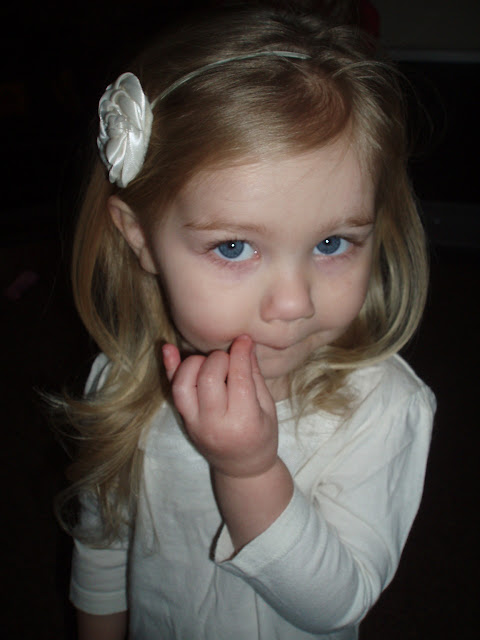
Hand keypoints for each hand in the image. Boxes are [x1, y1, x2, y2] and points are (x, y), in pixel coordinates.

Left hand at [162, 335, 277, 477]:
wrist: (241, 468)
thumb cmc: (261, 436)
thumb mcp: (267, 408)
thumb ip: (254, 376)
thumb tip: (245, 344)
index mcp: (244, 421)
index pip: (239, 378)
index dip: (241, 353)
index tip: (244, 339)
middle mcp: (215, 423)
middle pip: (209, 378)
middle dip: (219, 358)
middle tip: (229, 359)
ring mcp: (195, 423)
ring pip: (184, 384)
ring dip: (195, 364)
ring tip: (210, 363)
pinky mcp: (184, 421)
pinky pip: (172, 392)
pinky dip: (169, 368)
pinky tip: (168, 348)